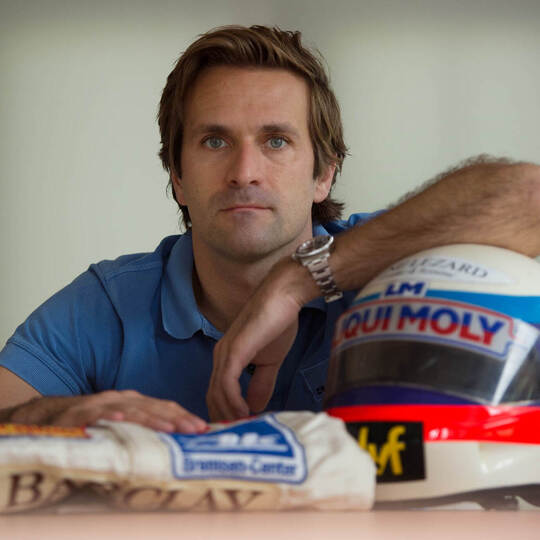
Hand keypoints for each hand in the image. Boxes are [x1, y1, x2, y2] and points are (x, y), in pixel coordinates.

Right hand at [8, 390, 206, 432]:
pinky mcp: (79, 413)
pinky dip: (107, 416)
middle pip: (153, 407)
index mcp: (135, 402)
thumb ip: (145, 427)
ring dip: (149, 418)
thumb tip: (177, 440)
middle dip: (177, 418)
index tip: (204, 428)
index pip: (165, 407)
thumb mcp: (124, 423)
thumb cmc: (93, 422)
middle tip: (195, 429)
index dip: (185, 416)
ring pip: (130, 410)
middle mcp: (122, 400)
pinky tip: (117, 420)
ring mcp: (101, 404)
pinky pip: (94, 414)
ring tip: (168, 427)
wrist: (51, 414)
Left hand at [207, 258, 317, 421]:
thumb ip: (261, 383)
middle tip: (238, 436)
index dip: (226, 412)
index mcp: (227, 358)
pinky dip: (233, 401)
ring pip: (217, 393)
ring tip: (243, 428)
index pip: (218, 393)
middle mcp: (220, 357)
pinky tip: (245, 413)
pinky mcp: (233, 351)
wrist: (283, 297)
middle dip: (224, 418)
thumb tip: (255, 407)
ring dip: (228, 413)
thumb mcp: (270, 361)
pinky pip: (226, 383)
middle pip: (213, 396)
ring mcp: (225, 354)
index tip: (239, 428)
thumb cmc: (277, 323)